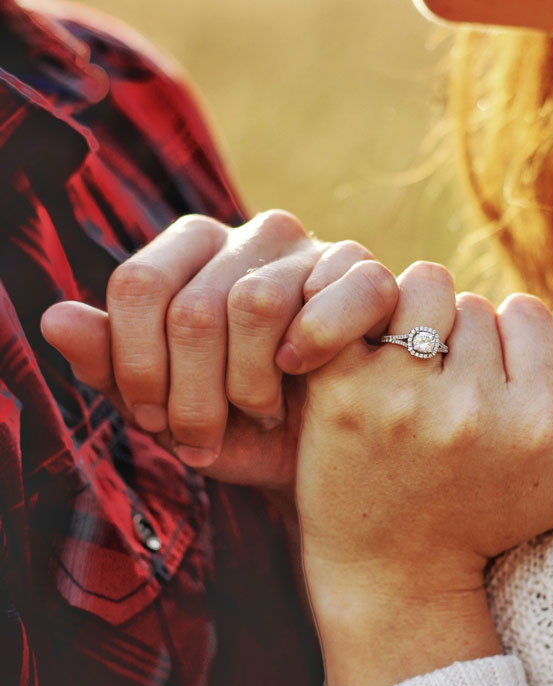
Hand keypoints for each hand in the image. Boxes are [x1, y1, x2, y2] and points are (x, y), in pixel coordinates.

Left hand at [40, 211, 397, 496]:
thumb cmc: (233, 424)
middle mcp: (249, 234)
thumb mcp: (164, 407)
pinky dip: (315, 345)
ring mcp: (310, 248)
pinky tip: (304, 373)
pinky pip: (335, 294)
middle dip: (192, 396)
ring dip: (250, 384)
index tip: (150, 420)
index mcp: (192, 249)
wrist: (312, 450)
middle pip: (192, 306)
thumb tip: (55, 319)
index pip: (137, 284)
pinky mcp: (364, 272)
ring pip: (254, 304)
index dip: (136, 365)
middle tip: (203, 439)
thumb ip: (110, 364)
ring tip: (260, 413)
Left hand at [295, 261, 552, 685]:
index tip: (489, 367)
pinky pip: (364, 306)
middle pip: (474, 304)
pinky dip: (366, 315)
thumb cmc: (481, 522)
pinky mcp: (344, 391)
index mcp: (533, 425)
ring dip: (417, 314)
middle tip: (441, 375)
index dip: (510, 337)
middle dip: (461, 334)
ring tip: (406, 358)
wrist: (392, 572)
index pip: (531, 316)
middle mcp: (472, 409)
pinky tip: (365, 349)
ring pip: (424, 290)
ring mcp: (404, 397)